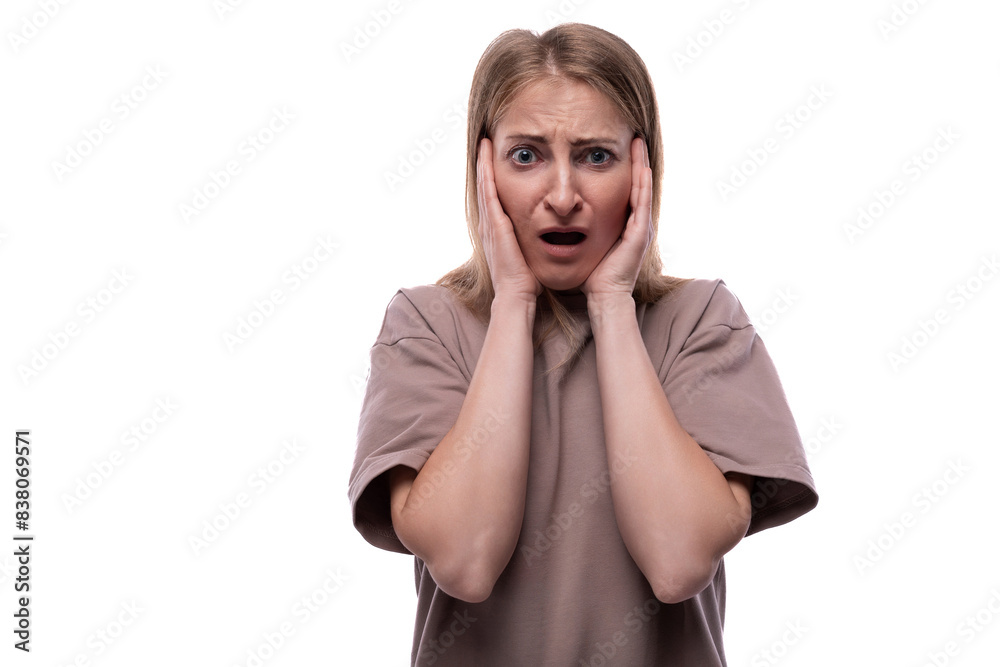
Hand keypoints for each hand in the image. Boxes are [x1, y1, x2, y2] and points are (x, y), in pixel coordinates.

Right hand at [477, 137, 541, 300]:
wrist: (516, 295)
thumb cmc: (525, 280)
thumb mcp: (527, 254)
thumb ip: (530, 241)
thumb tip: (547, 233)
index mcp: (497, 231)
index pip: (493, 198)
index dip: (492, 178)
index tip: (495, 160)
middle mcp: (489, 225)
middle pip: (485, 187)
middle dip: (485, 165)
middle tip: (485, 143)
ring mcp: (490, 224)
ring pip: (484, 186)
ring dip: (483, 164)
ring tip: (484, 143)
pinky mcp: (495, 224)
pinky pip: (489, 193)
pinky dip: (486, 174)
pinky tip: (487, 158)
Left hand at [581, 137, 653, 297]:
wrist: (604, 296)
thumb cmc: (593, 274)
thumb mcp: (589, 243)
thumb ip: (584, 227)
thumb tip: (565, 213)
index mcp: (627, 225)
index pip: (628, 189)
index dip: (626, 168)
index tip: (619, 147)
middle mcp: (638, 223)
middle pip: (639, 184)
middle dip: (636, 160)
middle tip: (633, 136)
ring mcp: (642, 227)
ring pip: (643, 187)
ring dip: (641, 164)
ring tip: (637, 142)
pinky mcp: (641, 232)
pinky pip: (642, 201)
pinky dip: (642, 182)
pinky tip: (640, 165)